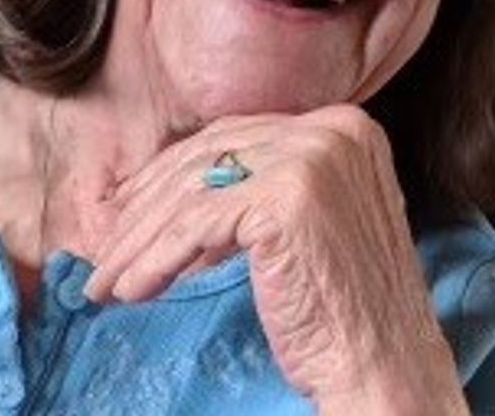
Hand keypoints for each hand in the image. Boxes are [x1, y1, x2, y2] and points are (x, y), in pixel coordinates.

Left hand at [83, 105, 466, 413]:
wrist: (386, 367)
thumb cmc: (344, 308)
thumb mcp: (309, 221)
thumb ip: (262, 185)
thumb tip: (176, 188)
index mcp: (343, 126)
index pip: (236, 137)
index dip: (175, 172)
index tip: (133, 207)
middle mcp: (332, 128)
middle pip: (211, 156)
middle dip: (150, 204)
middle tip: (109, 245)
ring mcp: (312, 157)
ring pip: (196, 189)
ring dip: (141, 239)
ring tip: (107, 279)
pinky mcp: (286, 196)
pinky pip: (197, 224)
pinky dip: (155, 258)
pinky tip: (130, 289)